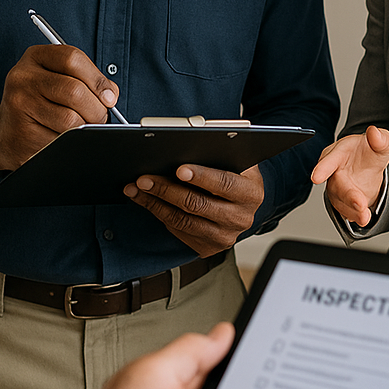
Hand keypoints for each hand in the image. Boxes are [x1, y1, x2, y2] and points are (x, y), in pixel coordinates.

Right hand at [0, 45, 119, 174]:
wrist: (5, 132)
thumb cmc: (41, 101)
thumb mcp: (59, 78)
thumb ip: (87, 80)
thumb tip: (110, 95)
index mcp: (35, 57)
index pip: (72, 59)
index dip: (97, 79)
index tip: (109, 97)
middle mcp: (22, 78)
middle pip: (74, 91)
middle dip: (96, 109)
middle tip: (99, 117)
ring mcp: (18, 106)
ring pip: (70, 119)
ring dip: (85, 127)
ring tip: (81, 126)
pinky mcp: (21, 134)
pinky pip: (60, 141)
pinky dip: (70, 142)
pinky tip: (61, 137)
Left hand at [125, 165, 265, 256]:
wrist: (241, 204)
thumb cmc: (235, 174)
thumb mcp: (237, 160)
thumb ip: (221, 153)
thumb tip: (192, 141)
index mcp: (251, 192)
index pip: (225, 184)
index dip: (201, 177)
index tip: (179, 169)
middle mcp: (241, 218)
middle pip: (198, 204)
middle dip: (167, 189)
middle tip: (145, 178)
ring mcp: (225, 236)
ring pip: (183, 220)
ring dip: (155, 203)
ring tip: (138, 188)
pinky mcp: (208, 247)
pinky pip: (179, 231)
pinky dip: (159, 214)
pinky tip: (146, 201)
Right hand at [311, 126, 388, 226]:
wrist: (367, 166)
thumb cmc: (370, 152)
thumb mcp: (382, 143)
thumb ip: (380, 139)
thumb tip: (374, 132)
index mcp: (339, 152)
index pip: (330, 159)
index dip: (323, 168)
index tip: (316, 178)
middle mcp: (333, 171)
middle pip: (336, 185)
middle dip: (348, 196)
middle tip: (359, 204)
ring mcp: (336, 187)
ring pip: (340, 201)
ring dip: (352, 210)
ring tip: (365, 216)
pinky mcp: (341, 201)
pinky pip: (345, 210)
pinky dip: (353, 215)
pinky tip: (362, 217)